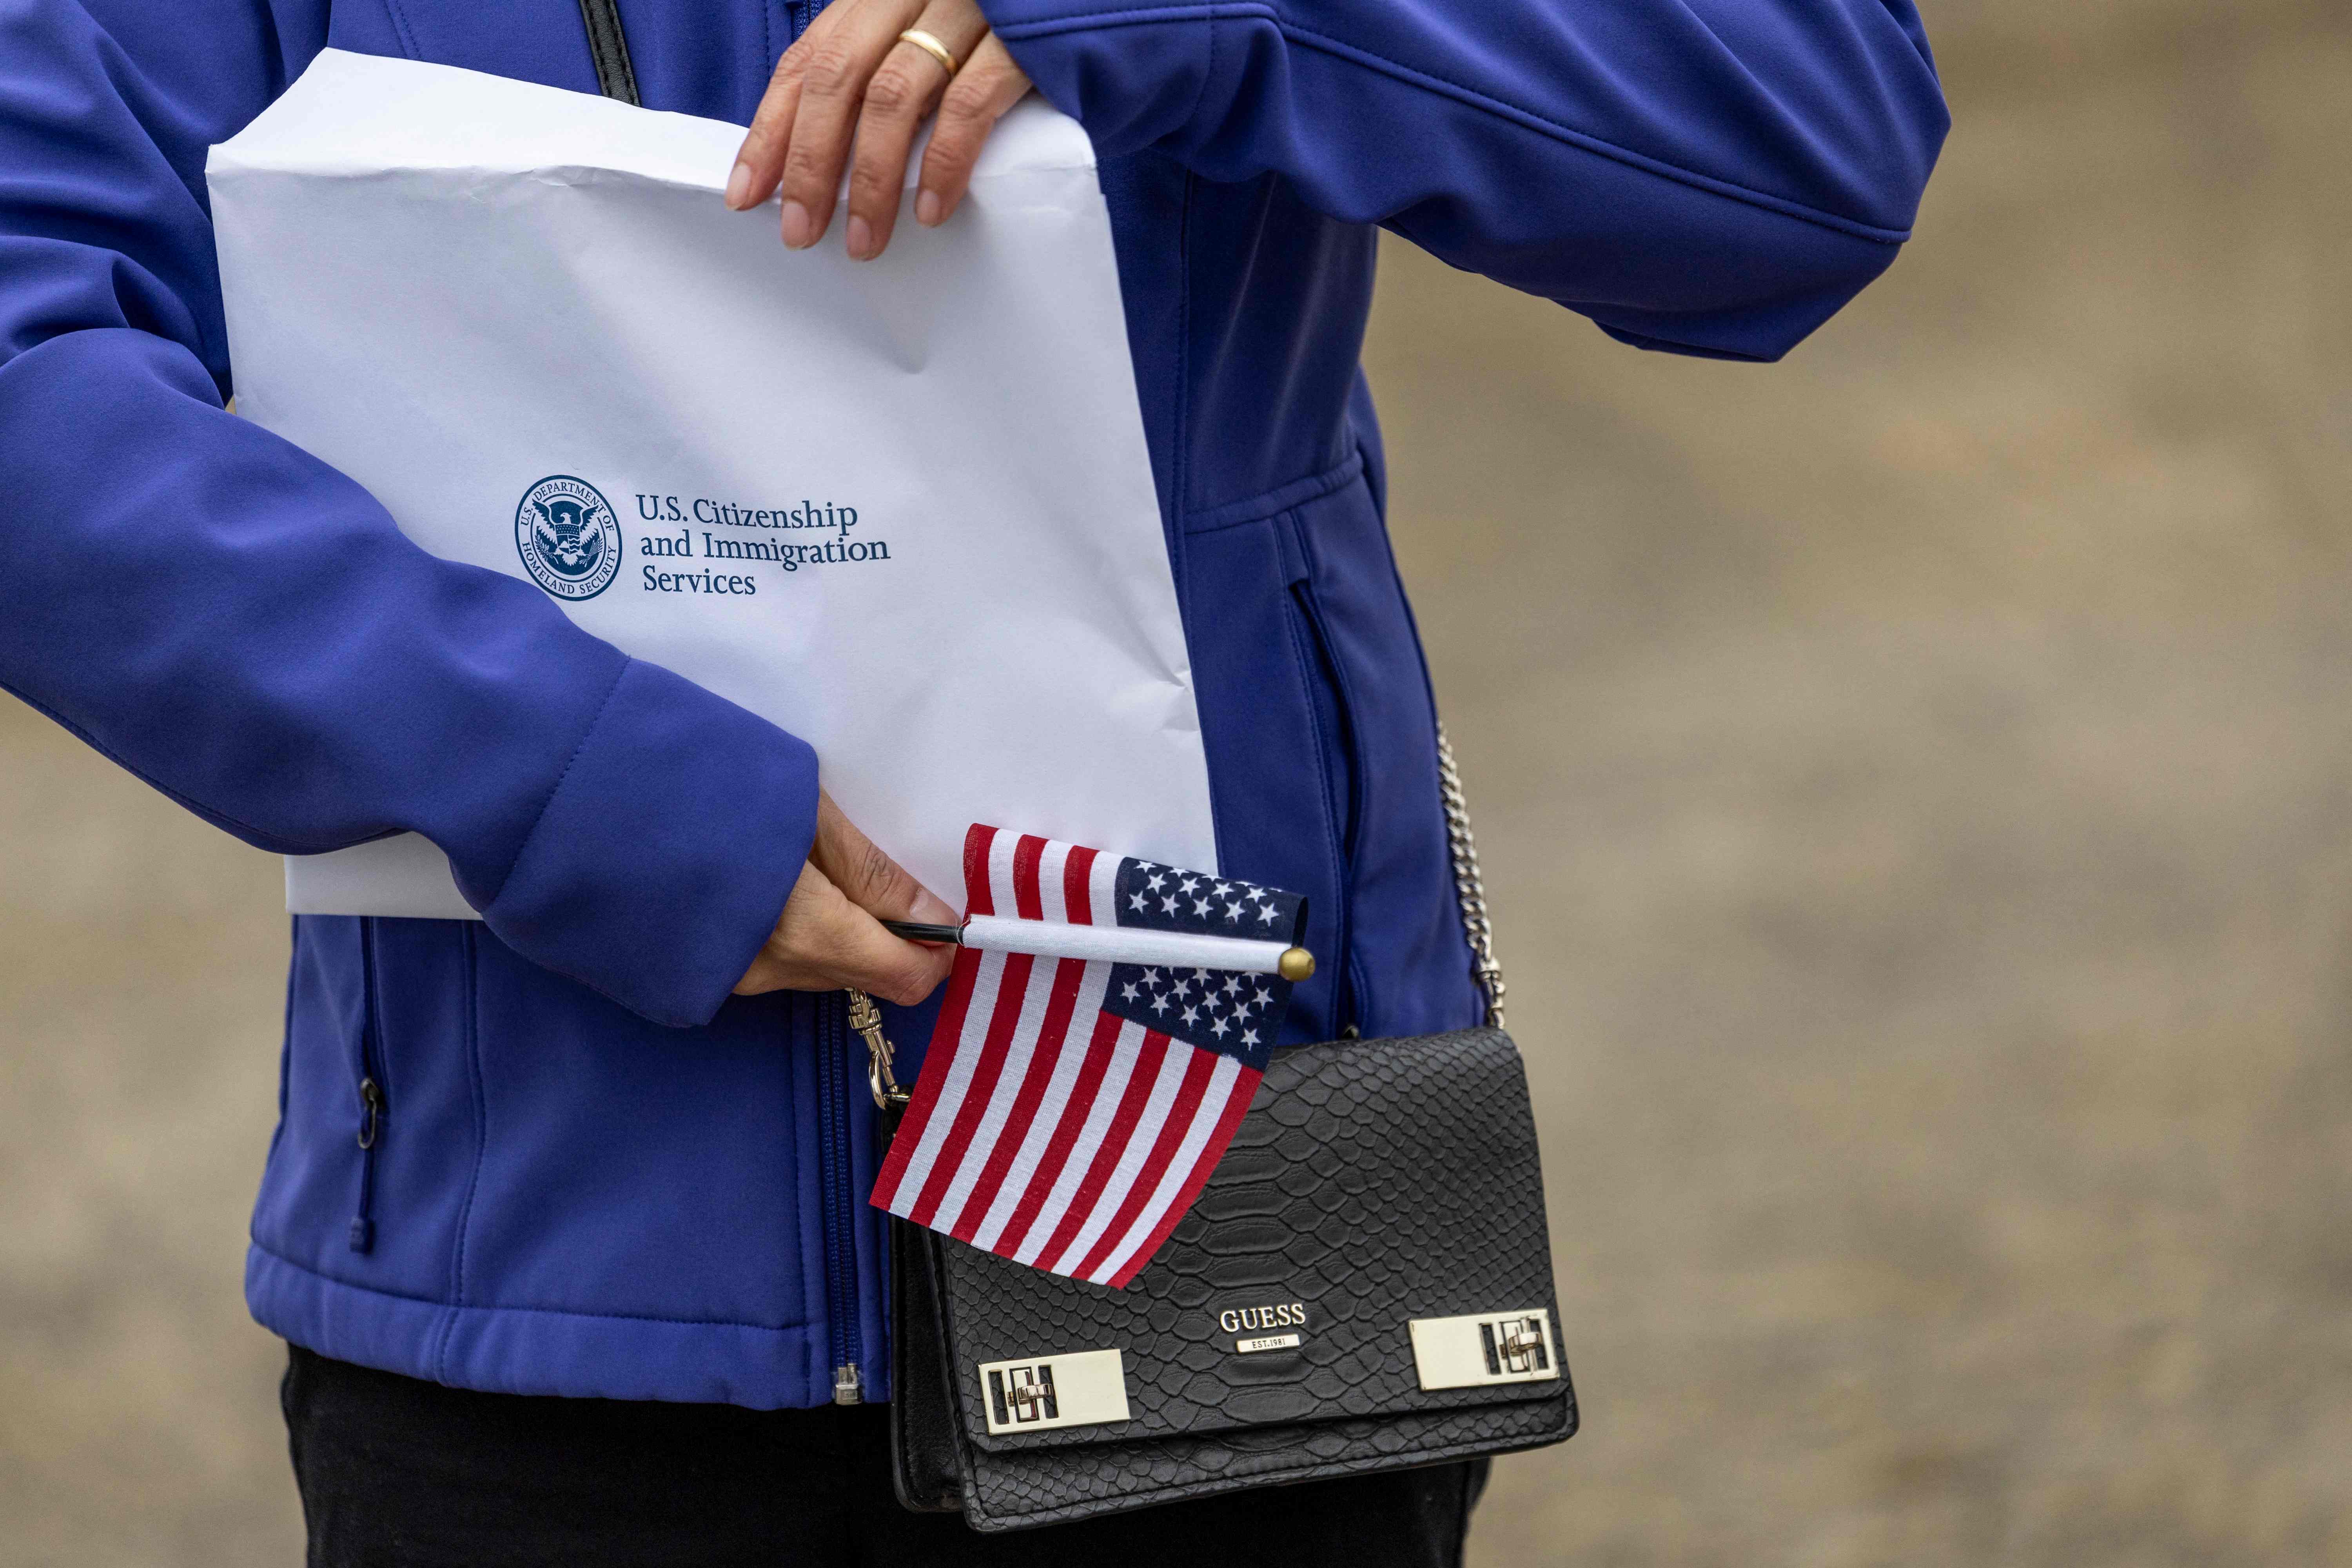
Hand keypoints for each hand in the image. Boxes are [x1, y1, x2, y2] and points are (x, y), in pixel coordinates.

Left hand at [723, 0, 1032, 259]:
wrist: (1108, 2)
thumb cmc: (1020, 30)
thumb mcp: (939, 38)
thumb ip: (891, 74)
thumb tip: (834, 160)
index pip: (809, 60)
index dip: (773, 128)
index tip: (748, 192)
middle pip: (838, 78)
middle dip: (809, 162)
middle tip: (799, 231)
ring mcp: (968, 9)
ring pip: (893, 95)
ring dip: (870, 178)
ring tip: (864, 240)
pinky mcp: (1021, 39)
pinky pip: (968, 105)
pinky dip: (943, 162)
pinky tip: (930, 210)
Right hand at [734, 790, 959, 1004]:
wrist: (619, 801)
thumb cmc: (726, 791)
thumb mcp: (813, 817)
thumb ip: (873, 874)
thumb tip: (932, 917)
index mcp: (805, 932)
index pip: (905, 977)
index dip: (939, 951)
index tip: (946, 916)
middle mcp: (775, 969)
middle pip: (869, 975)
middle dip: (895, 939)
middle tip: (893, 884)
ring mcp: (743, 974)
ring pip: (829, 967)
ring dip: (850, 933)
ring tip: (832, 874)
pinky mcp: (722, 966)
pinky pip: (791, 961)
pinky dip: (810, 932)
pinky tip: (796, 887)